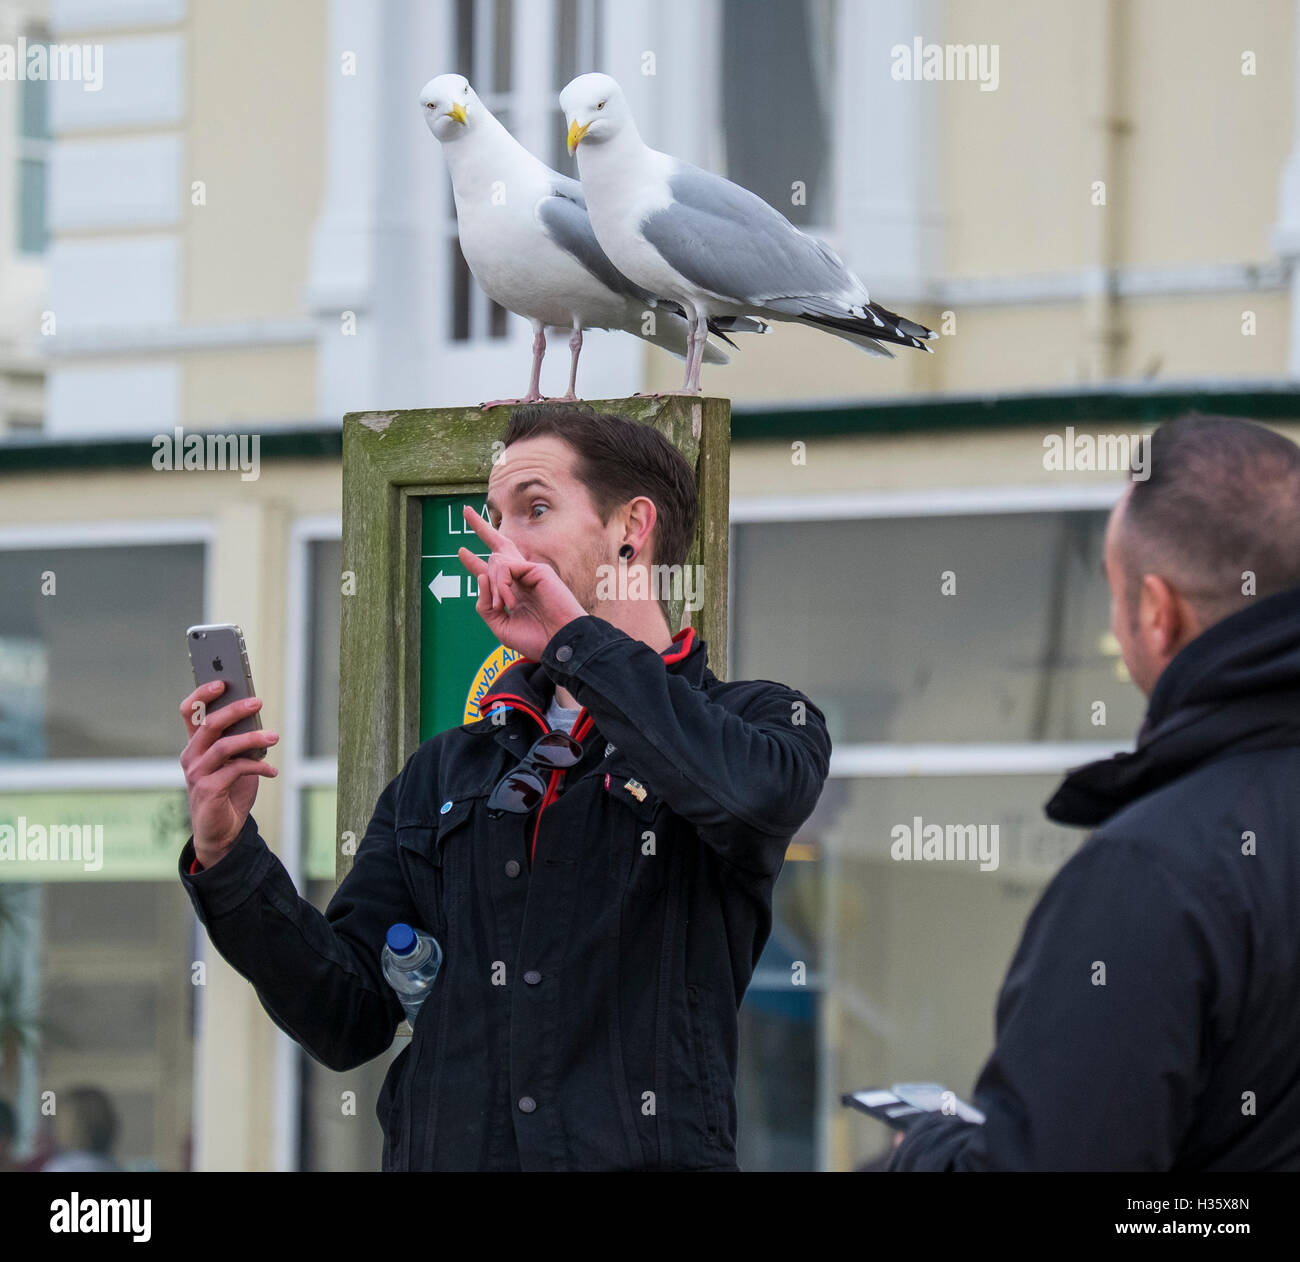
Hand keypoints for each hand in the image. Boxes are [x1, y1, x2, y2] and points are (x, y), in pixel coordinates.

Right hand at [179, 680, 278, 865]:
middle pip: (208, 724)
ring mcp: (197, 773)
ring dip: (252, 739)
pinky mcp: (208, 790)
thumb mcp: (233, 760)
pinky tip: (272, 771)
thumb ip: (238, 740)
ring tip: (274, 737)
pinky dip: (258, 767)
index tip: (223, 681)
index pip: (189, 711)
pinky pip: (236, 769)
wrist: (221, 830)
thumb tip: (255, 716)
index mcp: (195, 744)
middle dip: (234, 710)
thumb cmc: (228, 790)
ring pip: (223, 746)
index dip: (202, 693)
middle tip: (258, 702)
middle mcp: (191, 755)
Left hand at [456, 505, 586, 659]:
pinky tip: (511, 602)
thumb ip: (486, 606)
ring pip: (496, 562)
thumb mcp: (501, 626)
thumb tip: (480, 576)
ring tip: (504, 607)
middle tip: (464, 510)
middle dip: (480, 527)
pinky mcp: (537, 569)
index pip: (491, 572)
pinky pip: (506, 568)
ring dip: (494, 587)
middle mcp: (520, 578)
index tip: (462, 552)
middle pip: (499, 546)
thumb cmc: (536, 639)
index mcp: (512, 592)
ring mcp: (529, 571)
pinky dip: (502, 585)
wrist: (559, 644)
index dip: (474, 563)